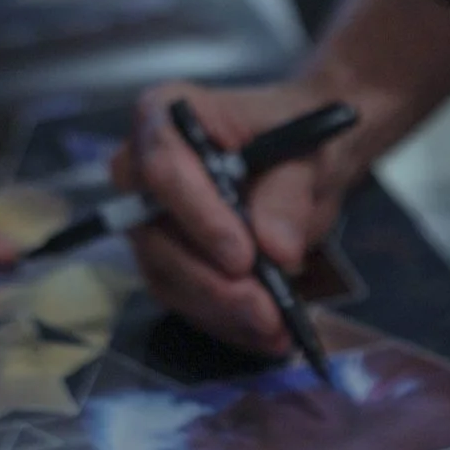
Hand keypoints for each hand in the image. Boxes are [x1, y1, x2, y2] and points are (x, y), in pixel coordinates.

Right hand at [110, 77, 354, 354]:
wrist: (306, 156)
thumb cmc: (298, 135)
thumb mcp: (308, 153)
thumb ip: (289, 195)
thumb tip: (276, 249)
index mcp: (166, 116)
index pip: (164, 169)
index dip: (199, 217)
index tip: (243, 258)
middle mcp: (141, 169)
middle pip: (155, 234)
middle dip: (211, 280)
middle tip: (264, 309)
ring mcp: (149, 220)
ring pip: (167, 276)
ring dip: (221, 309)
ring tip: (276, 327)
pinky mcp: (166, 261)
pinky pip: (185, 300)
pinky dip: (227, 321)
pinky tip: (267, 334)